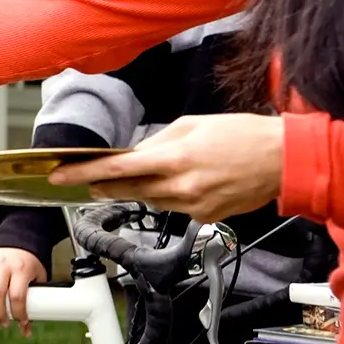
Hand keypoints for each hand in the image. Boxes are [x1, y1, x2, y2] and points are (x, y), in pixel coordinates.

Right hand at [0, 248, 47, 335]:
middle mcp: (3, 264)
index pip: (17, 295)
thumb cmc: (29, 265)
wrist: (22, 240)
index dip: (18, 312)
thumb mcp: (37, 280)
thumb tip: (26, 331)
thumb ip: (33, 302)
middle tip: (1, 323)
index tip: (20, 323)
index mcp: (20, 270)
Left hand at [49, 113, 284, 221]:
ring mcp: (194, 207)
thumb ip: (157, 143)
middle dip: (104, 184)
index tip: (59, 176)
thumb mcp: (192, 125)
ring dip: (139, 188)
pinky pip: (174, 208)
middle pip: (127, 189)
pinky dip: (169, 195)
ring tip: (148, 172)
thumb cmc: (242, 135)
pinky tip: (184, 181)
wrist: (284, 161)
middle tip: (88, 179)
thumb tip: (132, 154)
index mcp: (175, 159)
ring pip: (149, 200)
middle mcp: (181, 187)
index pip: (116, 168)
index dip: (82, 174)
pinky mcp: (205, 218)